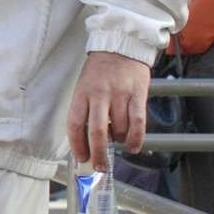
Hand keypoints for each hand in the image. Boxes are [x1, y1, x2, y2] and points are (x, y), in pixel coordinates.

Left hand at [67, 50, 151, 167]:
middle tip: (100, 166)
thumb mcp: (84, 86)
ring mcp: (120, 95)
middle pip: (97, 132)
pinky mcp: (138, 94)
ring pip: (119, 129)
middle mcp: (99, 95)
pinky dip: (136, 138)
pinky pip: (138, 122)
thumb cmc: (100, 71)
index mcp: (82, 93)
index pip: (75, 124)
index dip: (77, 144)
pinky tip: (134, 147)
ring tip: (118, 140)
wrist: (121, 46)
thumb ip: (86, 109)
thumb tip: (89, 140)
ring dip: (119, 141)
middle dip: (98, 154)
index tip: (81, 157)